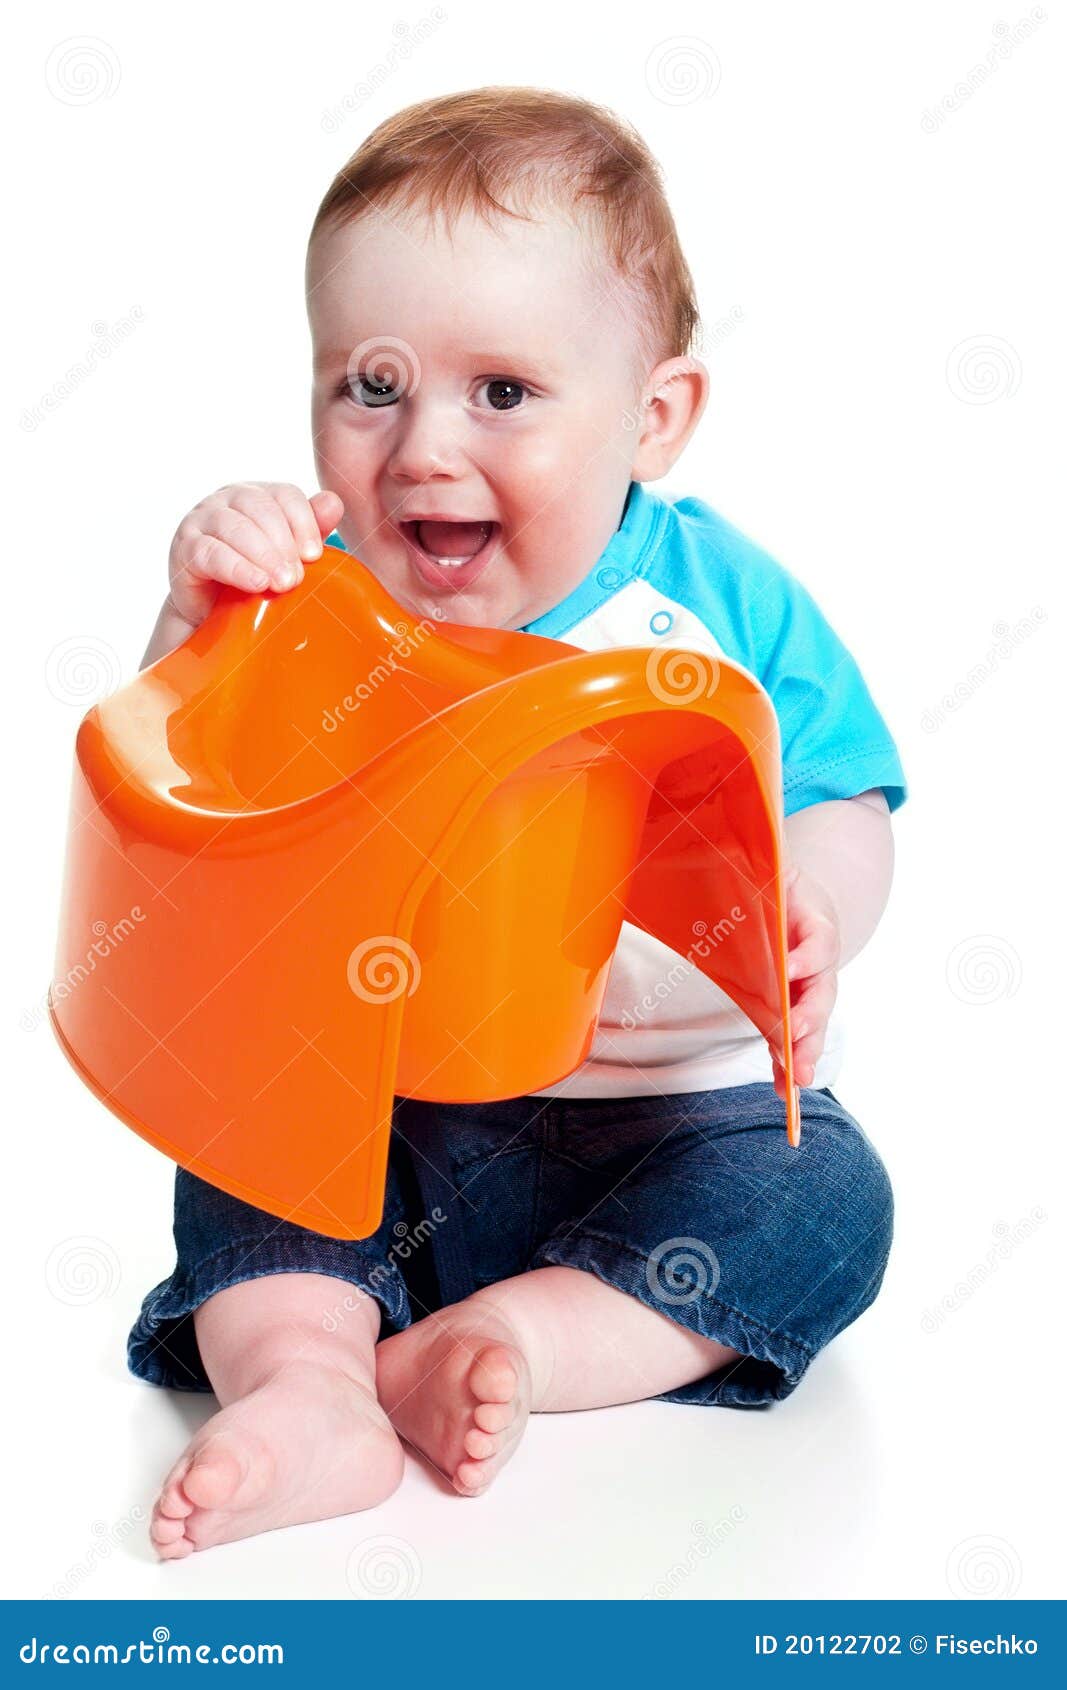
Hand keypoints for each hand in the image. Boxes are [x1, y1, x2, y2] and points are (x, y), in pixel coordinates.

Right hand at [167, 482, 344, 627]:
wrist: (214, 615)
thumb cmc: (255, 577)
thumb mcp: (288, 554)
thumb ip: (311, 528)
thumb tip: (334, 501)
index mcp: (256, 496)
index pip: (284, 494)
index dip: (304, 521)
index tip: (315, 555)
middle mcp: (226, 501)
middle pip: (259, 507)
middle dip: (284, 543)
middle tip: (297, 577)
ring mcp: (201, 522)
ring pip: (234, 527)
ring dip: (263, 556)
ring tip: (282, 584)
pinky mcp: (184, 550)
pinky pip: (210, 553)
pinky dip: (236, 568)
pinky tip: (256, 583)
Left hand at [770, 861, 840, 1101]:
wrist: (787, 891)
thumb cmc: (773, 875)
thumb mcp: (771, 859)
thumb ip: (767, 850)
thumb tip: (753, 812)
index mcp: (814, 917)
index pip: (819, 939)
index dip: (807, 955)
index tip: (791, 969)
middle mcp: (818, 956)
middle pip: (822, 990)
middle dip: (810, 1017)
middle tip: (795, 1035)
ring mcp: (810, 984)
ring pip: (813, 1021)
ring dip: (804, 1050)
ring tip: (794, 1082)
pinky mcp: (793, 1002)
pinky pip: (792, 1034)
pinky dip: (787, 1060)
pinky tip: (782, 1091)